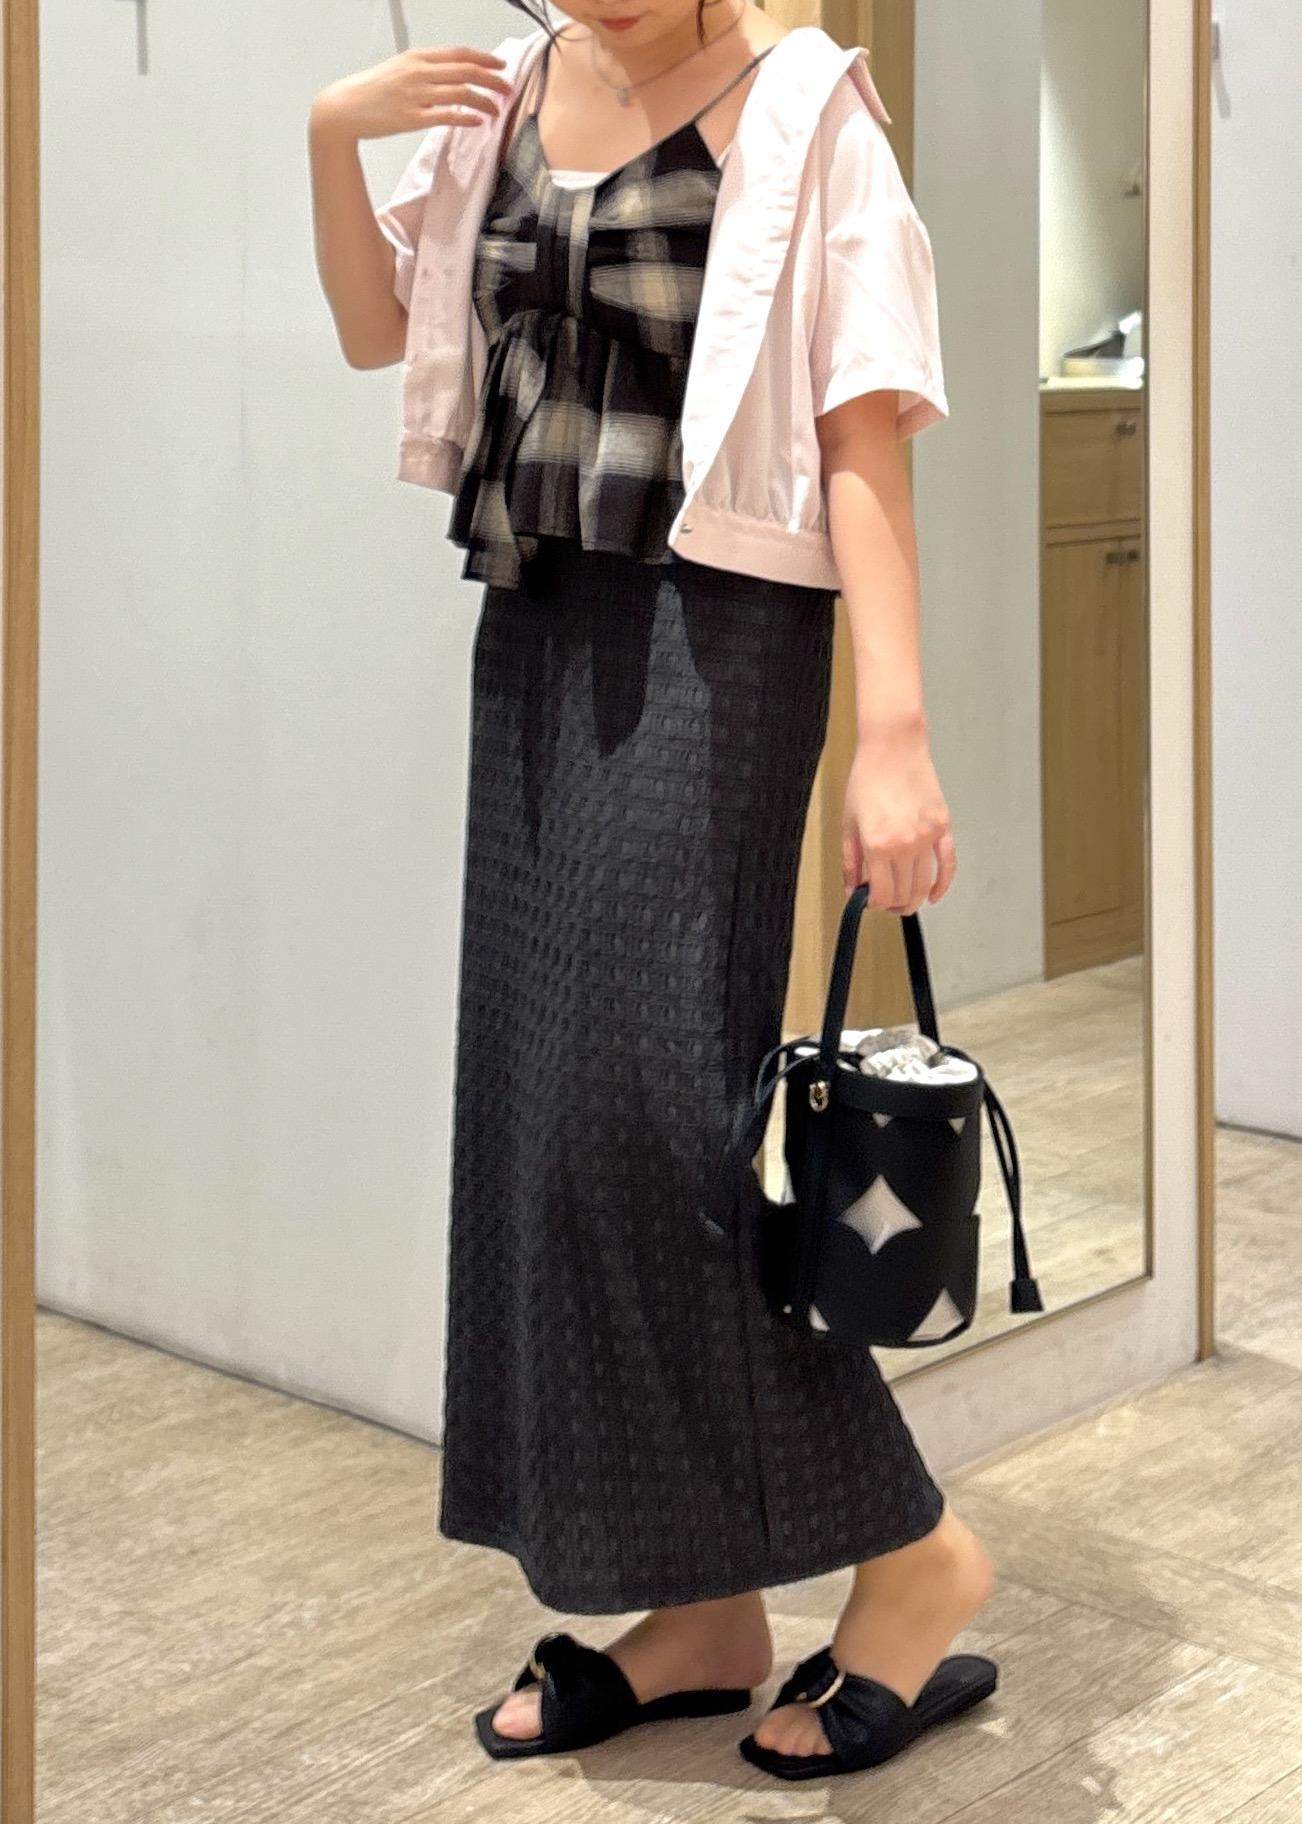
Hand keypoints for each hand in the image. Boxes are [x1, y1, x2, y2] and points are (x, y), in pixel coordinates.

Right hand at [310, 46, 512, 142]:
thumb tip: (449, 76)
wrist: (345, 107)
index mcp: (417, 58)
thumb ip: (425, 70)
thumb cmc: (372, 90)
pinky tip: (479, 121)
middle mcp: (419, 72)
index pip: (459, 54)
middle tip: (508, 88)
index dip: (484, 59)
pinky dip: (467, 117)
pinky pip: (447, 115)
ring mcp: (416, 94)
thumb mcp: (399, 69)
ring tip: (497, 108)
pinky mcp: (412, 117)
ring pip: (461, 92)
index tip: (500, 66)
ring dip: (484, 100)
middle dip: (492, 79)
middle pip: (466, 71)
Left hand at [841, 727, 956, 912]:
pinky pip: (947, 864)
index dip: (875, 905)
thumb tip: (853, 891)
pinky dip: (943, 884)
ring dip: (915, 899)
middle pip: (904, 893)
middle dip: (893, 905)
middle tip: (886, 904)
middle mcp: (905, 845)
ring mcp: (927, 837)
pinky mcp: (942, 827)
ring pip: (924, 884)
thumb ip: (851, 862)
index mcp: (878, 845)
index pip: (882, 894)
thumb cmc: (868, 780)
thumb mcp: (849, 823)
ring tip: (905, 903)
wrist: (893, 748)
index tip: (870, 903)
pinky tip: (934, 895)